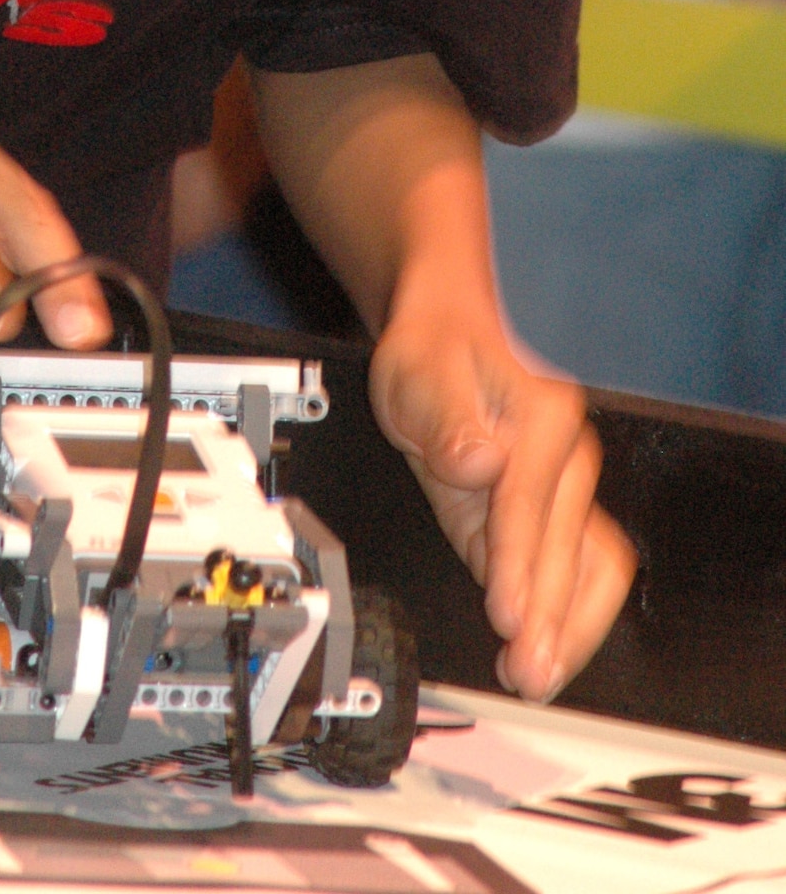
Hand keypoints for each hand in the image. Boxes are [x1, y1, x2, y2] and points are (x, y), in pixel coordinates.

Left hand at [368, 304, 635, 701]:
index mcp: (542, 414)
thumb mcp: (420, 375)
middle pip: (569, 544)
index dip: (516, 562)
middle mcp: (567, 453)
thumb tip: (477, 461)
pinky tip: (554, 650)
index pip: (529, 500)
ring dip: (572, 627)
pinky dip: (574, 616)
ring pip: (595, 566)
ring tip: (541, 676)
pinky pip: (587, 570)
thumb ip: (447, 419)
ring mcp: (567, 488)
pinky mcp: (555, 515)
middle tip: (527, 668)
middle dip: (549, 614)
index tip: (506, 612)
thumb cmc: (432, 355)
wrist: (446, 339)